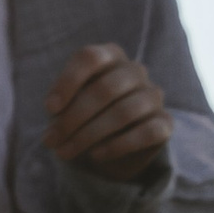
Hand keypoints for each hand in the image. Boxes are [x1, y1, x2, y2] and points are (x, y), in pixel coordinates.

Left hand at [43, 43, 170, 183]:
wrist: (110, 146)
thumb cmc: (83, 117)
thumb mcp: (65, 108)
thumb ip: (60, 110)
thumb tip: (55, 124)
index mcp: (109, 57)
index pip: (90, 58)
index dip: (68, 82)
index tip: (49, 109)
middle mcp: (134, 71)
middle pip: (106, 89)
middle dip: (73, 119)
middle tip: (52, 141)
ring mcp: (153, 95)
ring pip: (125, 112)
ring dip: (89, 136)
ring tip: (65, 152)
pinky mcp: (164, 123)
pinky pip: (146, 133)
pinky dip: (116, 146)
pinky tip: (96, 155)